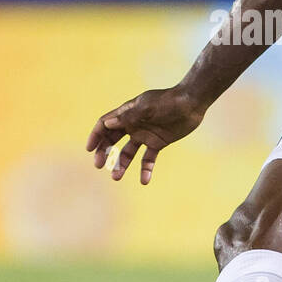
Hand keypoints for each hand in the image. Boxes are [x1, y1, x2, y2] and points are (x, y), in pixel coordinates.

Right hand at [86, 87, 205, 183]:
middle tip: (99, 165)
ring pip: (128, 152)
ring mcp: (145, 135)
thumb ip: (128, 116)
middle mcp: (133, 124)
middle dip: (104, 152)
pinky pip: (148, 159)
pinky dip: (145, 169)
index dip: (96, 136)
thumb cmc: (168, 101)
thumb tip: (107, 124)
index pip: (105, 124)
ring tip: (116, 177)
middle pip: (112, 140)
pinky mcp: (157, 143)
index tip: (90, 149)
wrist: (191, 104)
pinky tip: (144, 180)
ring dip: (121, 164)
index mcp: (127, 113)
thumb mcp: (147, 108)